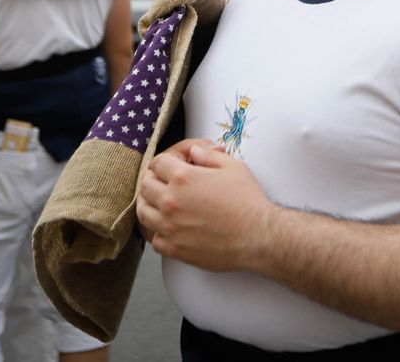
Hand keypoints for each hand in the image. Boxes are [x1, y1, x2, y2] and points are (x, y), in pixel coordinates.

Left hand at [136, 139, 274, 271]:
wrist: (257, 236)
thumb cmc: (247, 200)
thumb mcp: (233, 166)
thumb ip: (208, 155)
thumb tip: (193, 151)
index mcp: (183, 178)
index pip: (157, 163)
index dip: (165, 161)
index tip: (173, 166)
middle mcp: (170, 201)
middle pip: (145, 185)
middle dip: (154, 179)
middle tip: (164, 182)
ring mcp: (169, 227)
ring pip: (143, 212)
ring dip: (149, 204)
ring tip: (160, 203)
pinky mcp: (174, 248)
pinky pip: (153, 238)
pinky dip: (158, 231)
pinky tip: (169, 228)